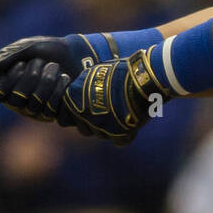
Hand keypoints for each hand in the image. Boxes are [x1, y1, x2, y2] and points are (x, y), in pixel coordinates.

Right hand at [0, 34, 103, 119]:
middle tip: (40, 61)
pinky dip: (59, 90)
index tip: (20, 64)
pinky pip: (50, 110)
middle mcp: (17, 98)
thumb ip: (7, 56)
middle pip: (16, 100)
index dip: (8, 80)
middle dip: (31, 76)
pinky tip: (65, 79)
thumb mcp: (28, 47)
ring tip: (55, 67)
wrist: (76, 55)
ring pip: (34, 104)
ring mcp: (34, 108)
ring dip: (47, 81)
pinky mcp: (51, 112)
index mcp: (6, 82)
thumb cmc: (48, 49)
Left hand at [52, 49, 171, 144]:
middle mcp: (83, 114)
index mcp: (74, 96)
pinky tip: (132, 124)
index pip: (68, 115)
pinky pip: (120, 142)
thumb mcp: (98, 72)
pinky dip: (126, 135)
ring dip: (111, 128)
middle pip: (85, 129)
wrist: (143, 78)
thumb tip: (83, 91)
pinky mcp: (118, 134)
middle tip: (109, 112)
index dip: (81, 113)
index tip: (91, 108)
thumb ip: (86, 85)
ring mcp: (100, 126)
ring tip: (123, 114)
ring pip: (102, 135)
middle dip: (96, 124)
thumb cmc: (122, 71)